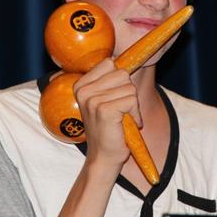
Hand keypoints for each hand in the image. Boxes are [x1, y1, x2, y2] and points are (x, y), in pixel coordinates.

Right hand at [73, 59, 141, 174]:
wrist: (103, 158)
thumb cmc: (109, 129)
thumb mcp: (106, 100)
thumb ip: (112, 80)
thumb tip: (126, 58)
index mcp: (81, 84)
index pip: (110, 63)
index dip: (121, 80)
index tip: (115, 97)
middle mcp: (83, 90)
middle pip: (122, 73)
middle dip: (128, 93)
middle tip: (120, 111)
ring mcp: (92, 100)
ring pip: (129, 87)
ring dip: (133, 106)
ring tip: (122, 119)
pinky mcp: (104, 110)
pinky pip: (132, 100)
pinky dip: (135, 114)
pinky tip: (126, 125)